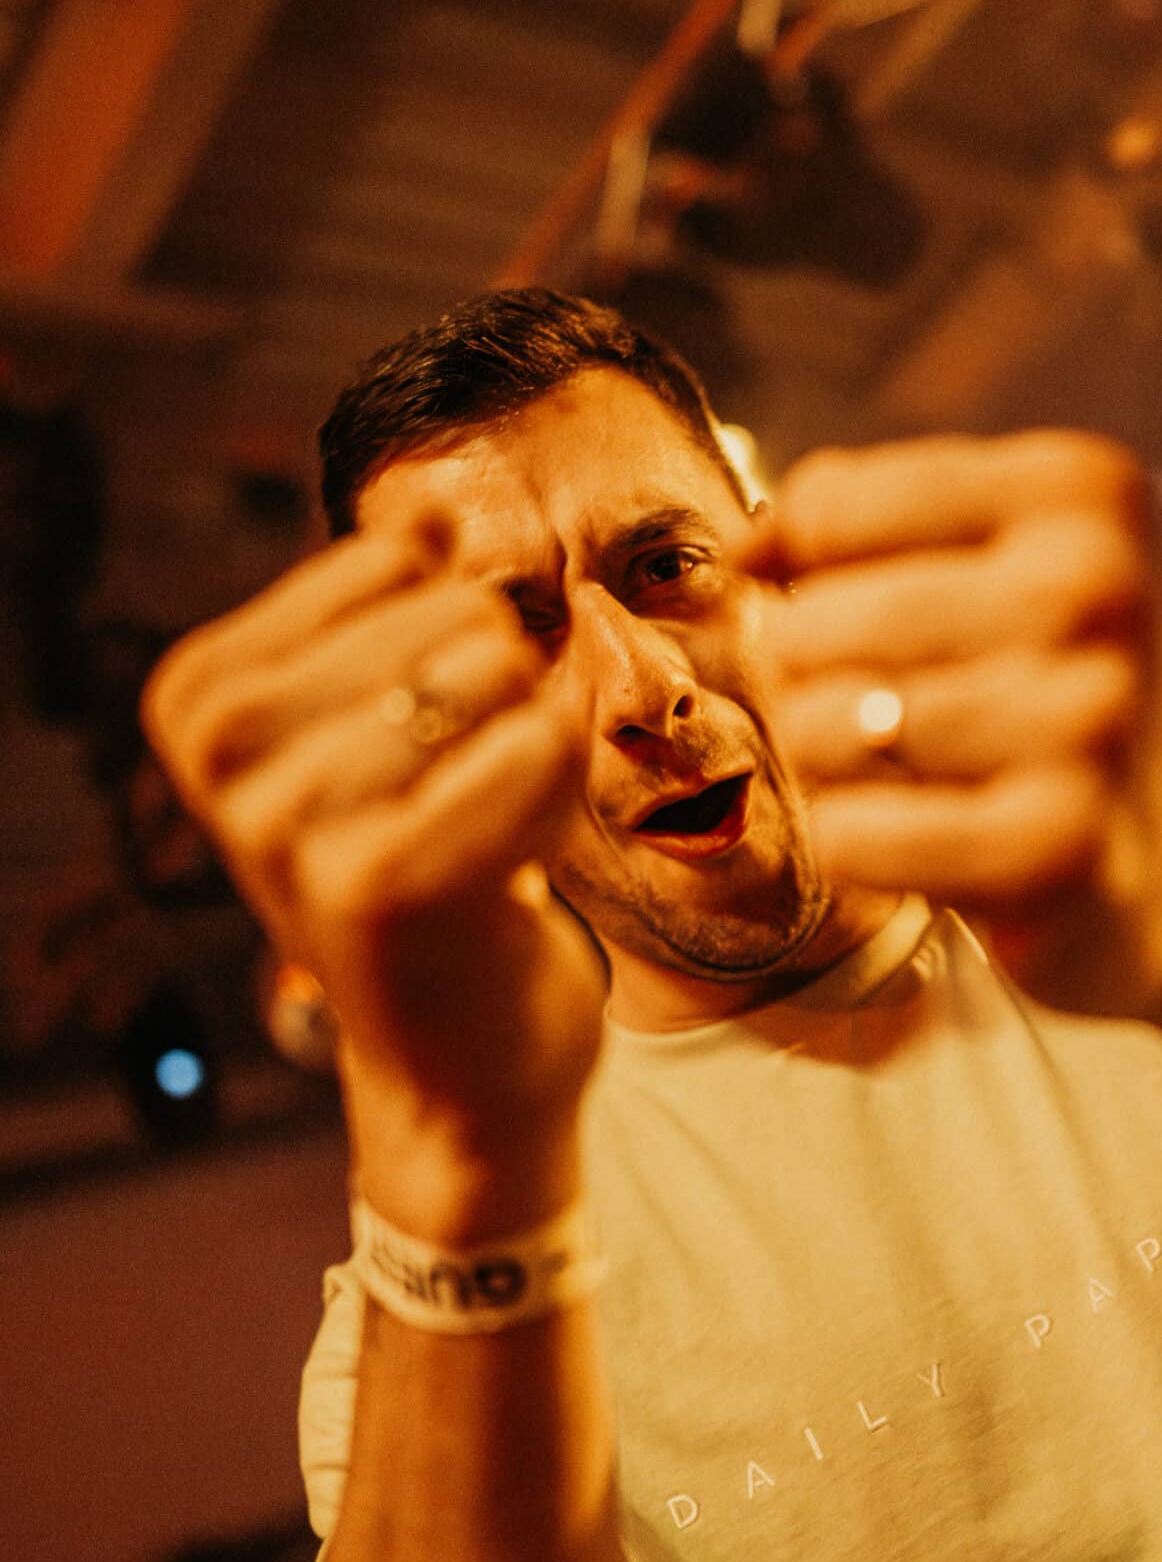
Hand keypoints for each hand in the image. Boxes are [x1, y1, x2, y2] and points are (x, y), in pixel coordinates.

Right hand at [143, 519, 606, 1234]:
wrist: (464, 1068)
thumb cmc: (446, 877)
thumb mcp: (410, 719)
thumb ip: (419, 598)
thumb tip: (437, 493)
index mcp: (202, 695)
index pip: (400, 558)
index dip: (465, 642)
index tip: (431, 753)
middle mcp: (220, 754)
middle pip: (459, 613)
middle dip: (512, 703)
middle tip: (468, 812)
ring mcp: (283, 823)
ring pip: (500, 676)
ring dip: (538, 759)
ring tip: (484, 845)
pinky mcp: (374, 888)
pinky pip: (533, 749)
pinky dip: (560, 800)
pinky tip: (517, 878)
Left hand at [749, 431, 1161, 1022]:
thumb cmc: (1055, 698)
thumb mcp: (995, 570)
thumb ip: (856, 527)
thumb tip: (743, 551)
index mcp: (1082, 491)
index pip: (836, 507)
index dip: (806, 579)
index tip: (860, 623)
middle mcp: (1097, 588)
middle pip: (816, 625)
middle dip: (813, 685)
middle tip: (887, 720)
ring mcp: (1087, 720)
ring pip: (825, 729)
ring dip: (836, 770)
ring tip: (915, 777)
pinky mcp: (1056, 846)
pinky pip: (854, 834)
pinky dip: (861, 847)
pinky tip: (930, 845)